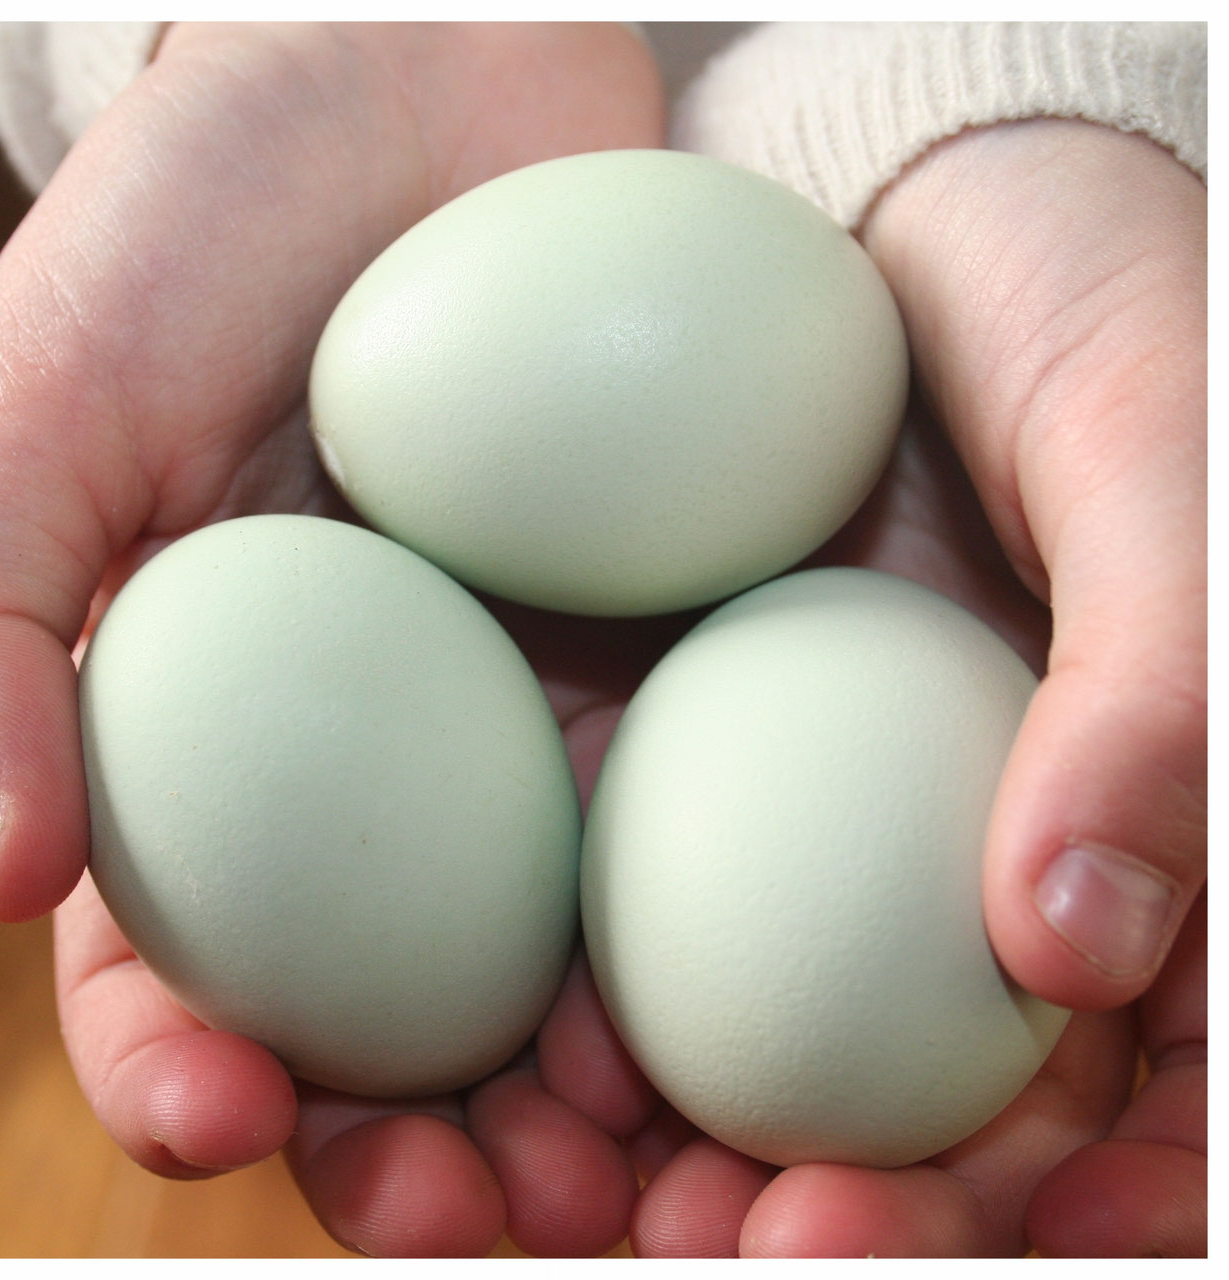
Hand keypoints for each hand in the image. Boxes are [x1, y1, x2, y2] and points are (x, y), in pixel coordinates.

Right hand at [0, 19, 665, 1256]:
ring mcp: (545, 721)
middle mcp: (391, 765)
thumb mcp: (44, 403)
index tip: (239, 1119)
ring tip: (642, 1174)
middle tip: (499, 1217)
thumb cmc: (203, 225)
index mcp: (218, 746)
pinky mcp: (683, 654)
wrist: (419, 80)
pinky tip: (763, 994)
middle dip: (437, 1149)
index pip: (183, 966)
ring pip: (571, 965)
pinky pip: (720, 811)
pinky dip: (732, 924)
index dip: (195, 1071)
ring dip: (601, 1098)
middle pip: (401, 1020)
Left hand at [586, 118, 1202, 1255]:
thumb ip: (1162, 697)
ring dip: (667, 1163)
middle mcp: (948, 861)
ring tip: (585, 1203)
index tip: (981, 1237)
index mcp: (1119, 834)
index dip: (1084, 1202)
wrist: (911, 214)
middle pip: (919, 1115)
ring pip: (750, 1054)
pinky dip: (570, 1014)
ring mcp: (794, 824)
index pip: (1138, 1092)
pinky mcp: (658, 760)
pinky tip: (521, 1058)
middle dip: (833, 1219)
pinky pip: (615, 916)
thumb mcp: (1171, 462)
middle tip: (716, 1248)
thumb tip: (1076, 948)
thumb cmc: (1092, 307)